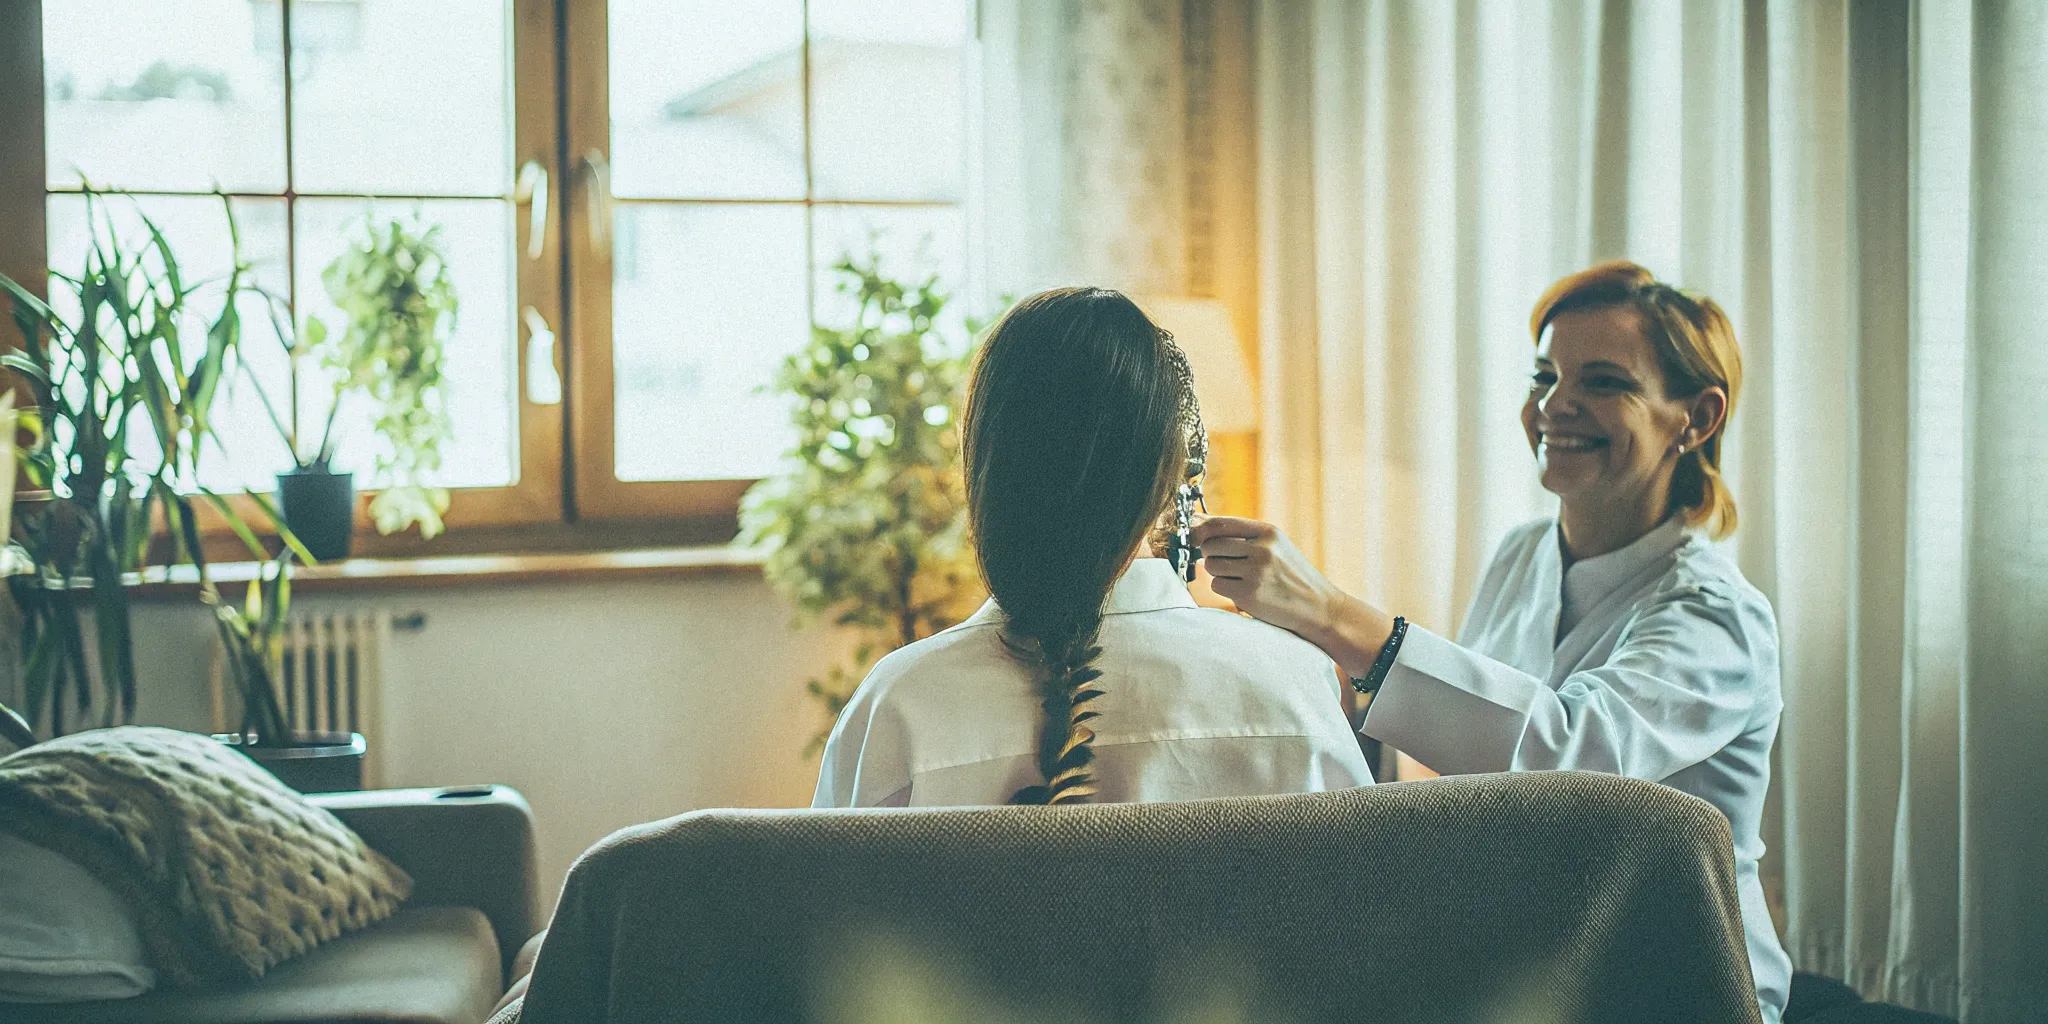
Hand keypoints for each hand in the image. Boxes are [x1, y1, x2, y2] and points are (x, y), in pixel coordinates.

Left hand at [1190, 517, 1339, 640]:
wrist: (1318, 607)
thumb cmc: (1292, 576)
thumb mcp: (1276, 546)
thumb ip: (1242, 535)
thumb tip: (1199, 521)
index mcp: (1268, 532)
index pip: (1220, 523)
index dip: (1200, 530)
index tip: (1192, 537)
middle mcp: (1262, 549)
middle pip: (1210, 545)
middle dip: (1211, 555)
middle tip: (1226, 564)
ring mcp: (1256, 572)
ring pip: (1211, 566)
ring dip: (1219, 574)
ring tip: (1241, 579)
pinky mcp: (1249, 594)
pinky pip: (1218, 586)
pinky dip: (1226, 591)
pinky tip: (1245, 593)